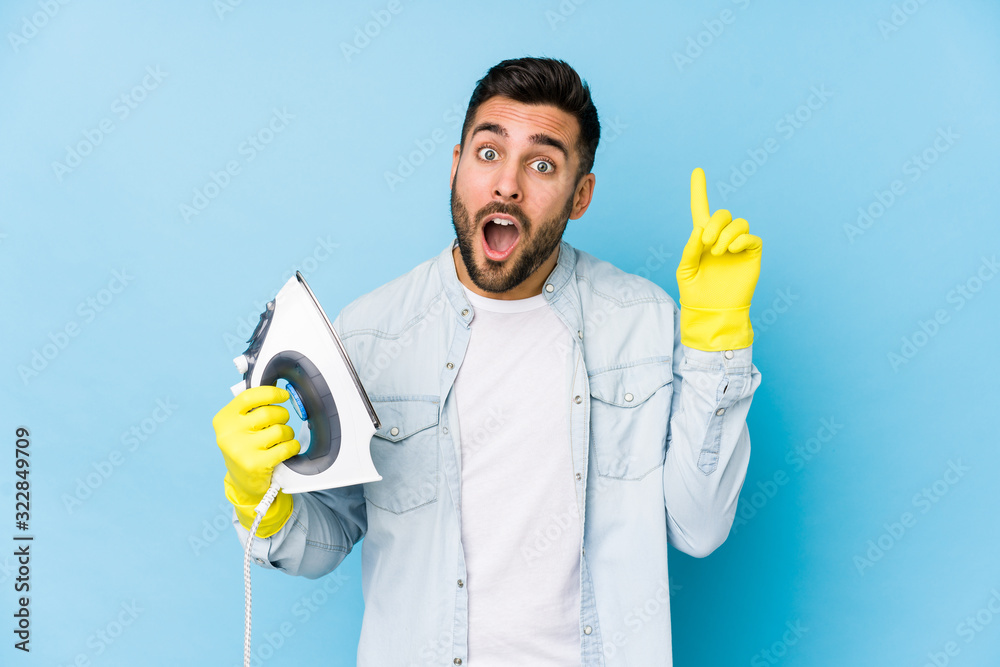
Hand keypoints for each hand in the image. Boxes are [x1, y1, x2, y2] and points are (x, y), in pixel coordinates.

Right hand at [213, 385, 299, 536]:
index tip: (283, 395)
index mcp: (224, 419)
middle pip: (269, 413)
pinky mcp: (255, 464)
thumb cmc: (245, 447)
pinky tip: (287, 449)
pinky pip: (286, 447)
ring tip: (281, 439)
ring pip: (280, 430)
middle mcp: (228, 434)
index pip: (249, 397)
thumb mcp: (239, 426)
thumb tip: (277, 391)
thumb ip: (252, 409)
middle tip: (281, 422)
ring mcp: (240, 450)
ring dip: (287, 433)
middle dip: (282, 416)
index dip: (271, 393)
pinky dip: (292, 446)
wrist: (242, 482)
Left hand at [676, 167, 761, 350]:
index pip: (700, 209)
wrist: (712, 311)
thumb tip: (700, 229)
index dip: (698, 190)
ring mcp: (737, 245)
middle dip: (714, 224)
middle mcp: (721, 238)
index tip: (697, 171)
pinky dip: (740, 240)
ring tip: (719, 252)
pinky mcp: (751, 254)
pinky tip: (731, 251)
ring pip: (738, 222)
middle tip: (707, 244)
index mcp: (702, 238)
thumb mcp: (685, 270)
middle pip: (722, 214)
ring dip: (726, 234)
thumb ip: (690, 248)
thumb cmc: (696, 292)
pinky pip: (750, 237)